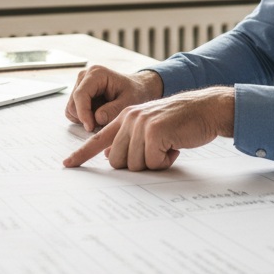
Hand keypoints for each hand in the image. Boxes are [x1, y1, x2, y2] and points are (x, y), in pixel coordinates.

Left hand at [63, 86, 234, 170]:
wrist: (205, 109)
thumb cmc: (181, 123)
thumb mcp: (151, 128)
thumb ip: (130, 140)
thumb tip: (111, 158)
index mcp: (124, 118)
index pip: (97, 140)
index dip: (82, 154)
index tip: (67, 164)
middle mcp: (128, 119)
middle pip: (117, 162)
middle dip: (137, 164)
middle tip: (156, 152)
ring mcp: (140, 124)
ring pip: (134, 164)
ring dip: (154, 163)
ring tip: (168, 146)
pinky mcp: (154, 131)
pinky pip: (152, 162)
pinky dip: (165, 161)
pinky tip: (175, 147)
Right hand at [64, 65, 162, 132]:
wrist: (136, 89)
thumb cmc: (134, 93)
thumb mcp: (129, 102)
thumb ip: (114, 110)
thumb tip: (98, 118)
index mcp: (96, 74)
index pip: (81, 95)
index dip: (83, 113)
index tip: (90, 127)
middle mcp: (84, 76)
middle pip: (73, 104)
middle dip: (86, 118)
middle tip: (104, 123)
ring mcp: (80, 84)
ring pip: (72, 109)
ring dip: (86, 118)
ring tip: (104, 116)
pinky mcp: (79, 93)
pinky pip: (74, 111)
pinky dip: (84, 117)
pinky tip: (99, 114)